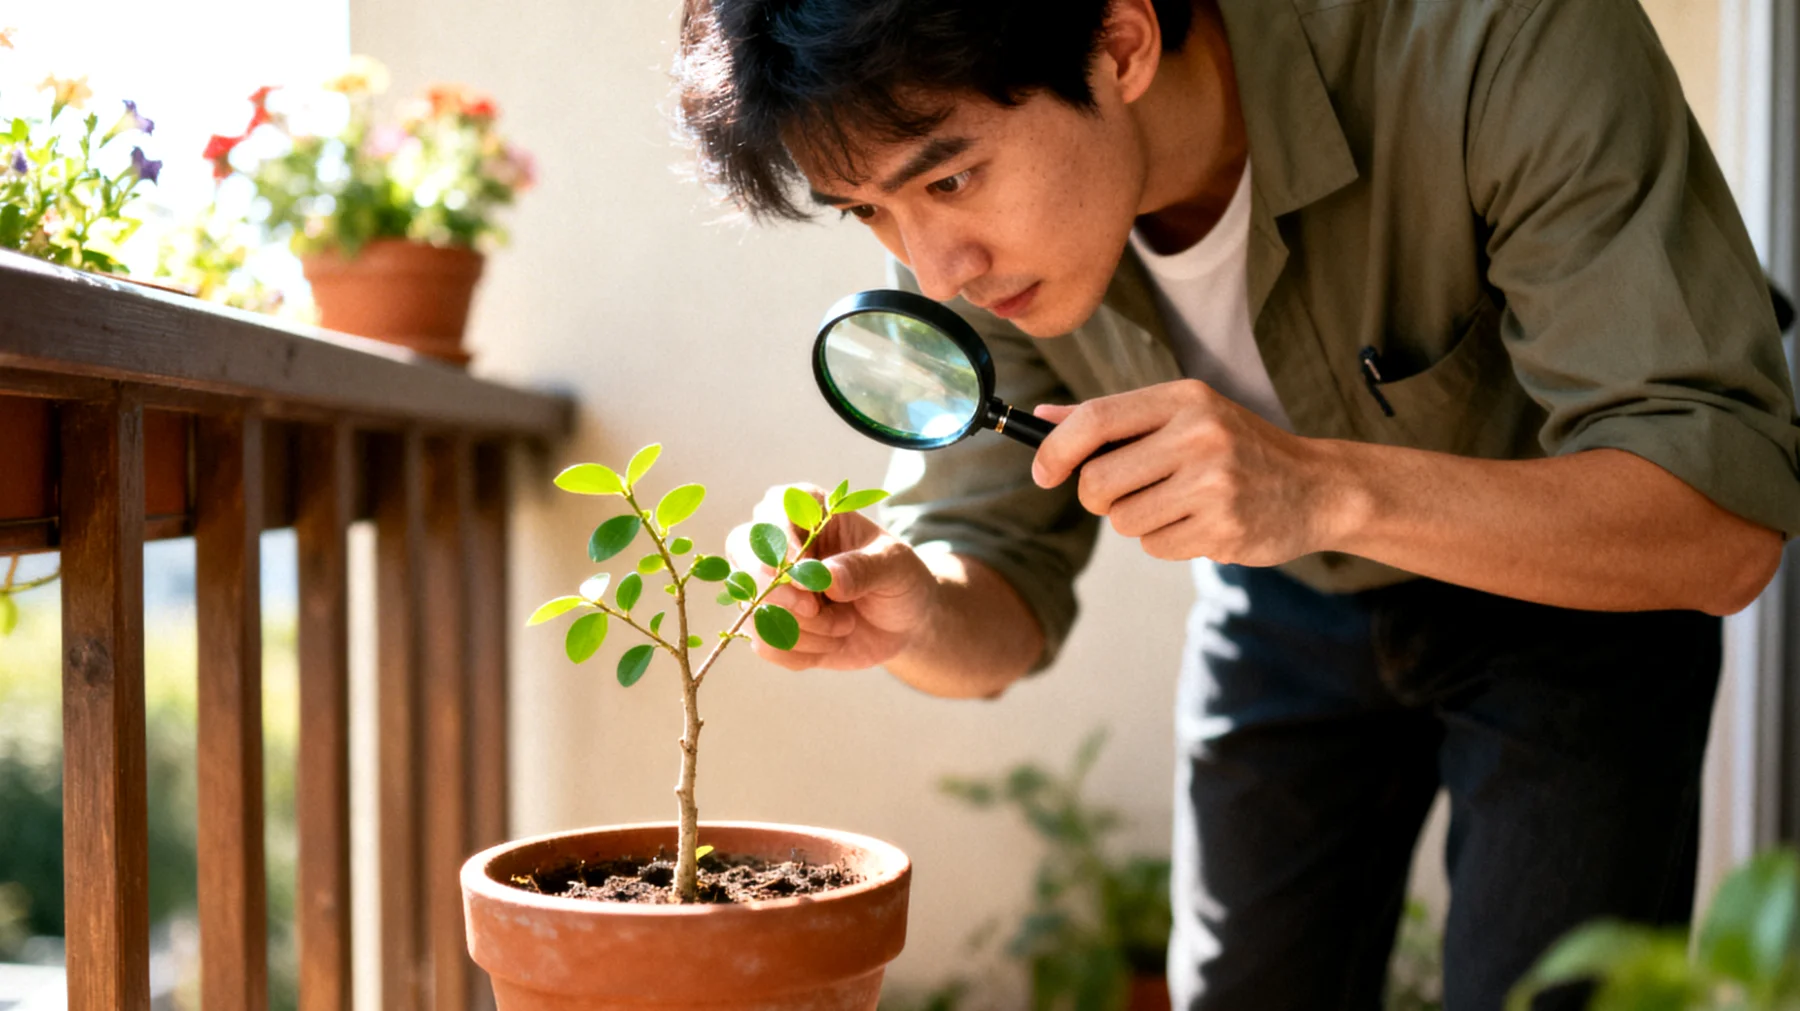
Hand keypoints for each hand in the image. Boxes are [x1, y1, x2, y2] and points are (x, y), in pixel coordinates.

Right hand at [725, 484, 938, 670]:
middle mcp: (779, 544)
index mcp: (808, 511)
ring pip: (753, 607)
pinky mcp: (771, 625)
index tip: (805, 572)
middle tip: (814, 608)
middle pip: (742, 553)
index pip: (772, 512)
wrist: (903, 622)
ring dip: (803, 629)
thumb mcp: (895, 566)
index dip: (780, 543)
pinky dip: (802, 652)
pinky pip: (765, 645)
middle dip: (777, 591)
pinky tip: (830, 643)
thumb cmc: (899, 579)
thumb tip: (827, 577)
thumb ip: (863, 568)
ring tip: (843, 625)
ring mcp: (770, 586)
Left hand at [1031, 380, 1335, 565]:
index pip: (1094, 419)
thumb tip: (1041, 420)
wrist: (1317, 488)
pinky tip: (1200, 522)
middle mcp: (1199, 435)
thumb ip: (1112, 419)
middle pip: (1098, 482)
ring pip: (1124, 521)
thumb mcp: (1183, 415)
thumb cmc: (1236, 447)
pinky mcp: (1224, 529)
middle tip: (1125, 492)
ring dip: (1137, 521)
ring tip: (1178, 504)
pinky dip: (1166, 542)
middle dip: (1098, 497)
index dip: (1055, 451)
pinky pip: (1155, 548)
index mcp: (1184, 399)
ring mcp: (1215, 484)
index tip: (1042, 472)